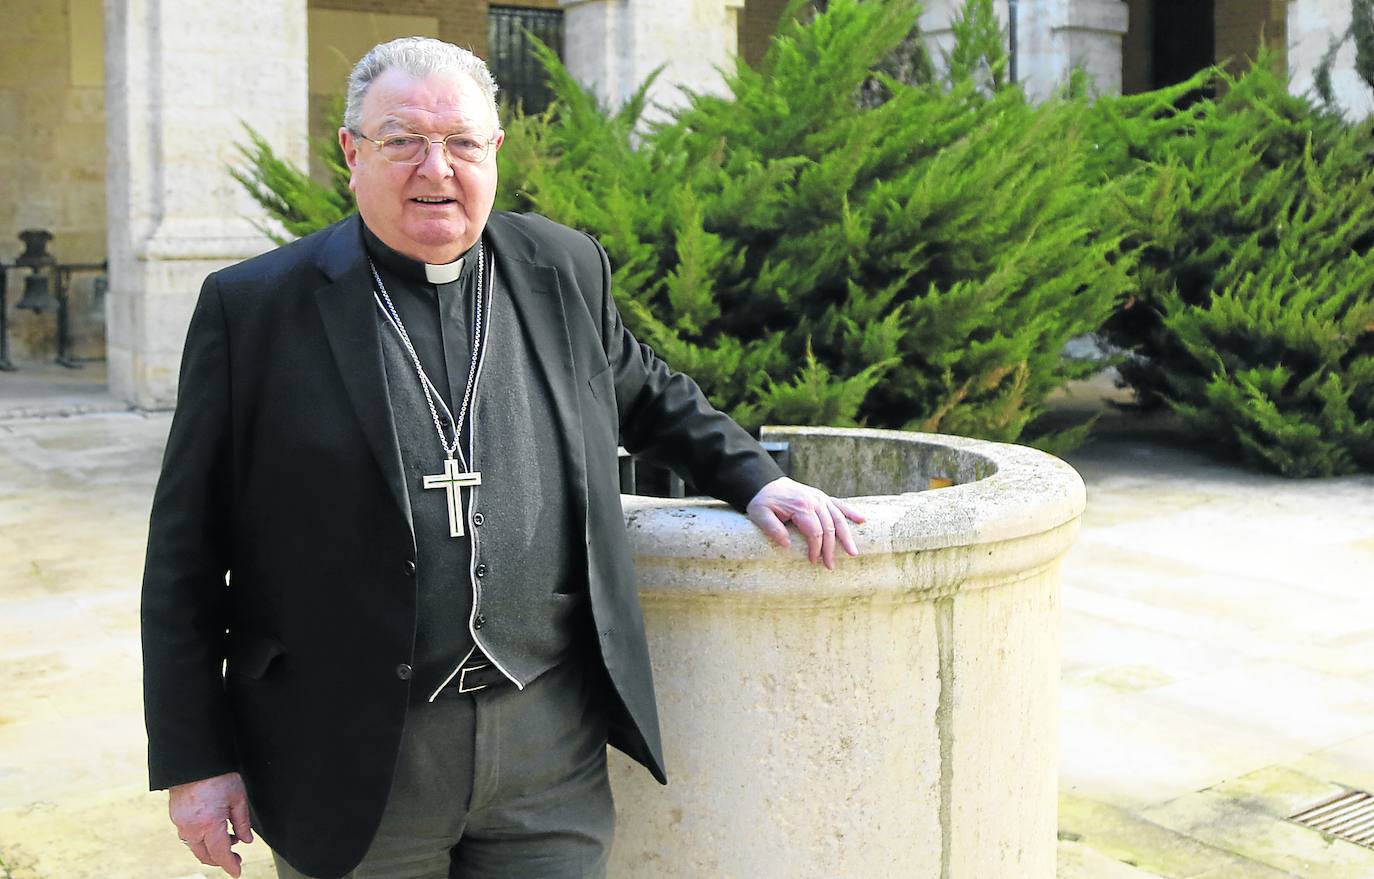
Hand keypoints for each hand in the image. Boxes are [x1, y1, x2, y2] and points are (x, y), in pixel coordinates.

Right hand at [169, 771, 253, 877]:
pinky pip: (188, 836)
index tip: (237, 872)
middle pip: (206, 855)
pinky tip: (212, 828)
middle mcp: (192, 828)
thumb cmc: (218, 776)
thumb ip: (242, 822)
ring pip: (196, 847)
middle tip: (235, 857)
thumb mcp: (238, 797)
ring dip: (210, 849)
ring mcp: (181, 823)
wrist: (193, 761)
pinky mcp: (175, 817)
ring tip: (227, 838)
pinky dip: (201, 838)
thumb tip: (246, 840)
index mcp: (210, 824)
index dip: (230, 866)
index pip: (220, 854)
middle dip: (221, 860)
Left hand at [746, 476, 864, 569]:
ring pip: (838, 518)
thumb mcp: (759, 514)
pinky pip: (839, 504)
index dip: (816, 548)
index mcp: (801, 506)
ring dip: (846, 536)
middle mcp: (814, 501)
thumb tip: (787, 544)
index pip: (815, 531)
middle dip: (831, 549)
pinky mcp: (822, 497)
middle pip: (829, 528)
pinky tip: (862, 520)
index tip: (813, 561)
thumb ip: (772, 529)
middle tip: (830, 566)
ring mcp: (820, 498)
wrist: (765, 482)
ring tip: (853, 552)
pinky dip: (851, 512)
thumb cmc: (763, 501)